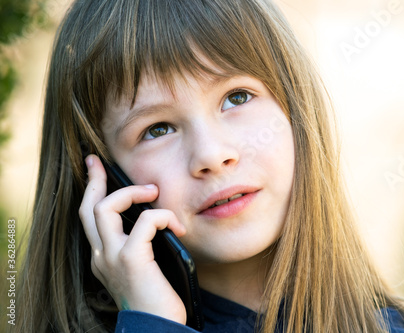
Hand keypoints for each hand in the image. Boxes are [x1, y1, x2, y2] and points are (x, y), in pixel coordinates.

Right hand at [79, 154, 186, 323]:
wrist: (155, 329)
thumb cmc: (155, 300)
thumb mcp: (142, 268)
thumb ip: (140, 246)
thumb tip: (155, 219)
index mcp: (103, 257)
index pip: (89, 218)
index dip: (91, 191)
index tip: (94, 169)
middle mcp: (101, 256)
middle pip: (89, 207)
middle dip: (94, 180)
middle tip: (99, 162)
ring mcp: (112, 257)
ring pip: (106, 208)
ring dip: (131, 192)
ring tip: (153, 192)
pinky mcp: (131, 259)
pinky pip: (145, 222)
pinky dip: (162, 216)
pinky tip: (176, 226)